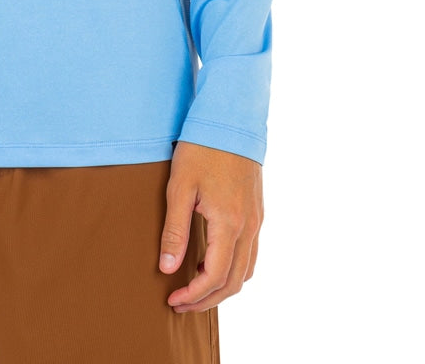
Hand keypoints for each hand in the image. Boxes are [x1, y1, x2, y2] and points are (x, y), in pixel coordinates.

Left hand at [158, 140, 262, 312]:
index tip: (173, 301)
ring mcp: (256, 221)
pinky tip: (212, 264)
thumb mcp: (179, 188)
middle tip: (181, 304)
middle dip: (208, 299)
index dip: (194, 296)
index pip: (215, 277)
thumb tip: (167, 269)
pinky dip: (233, 269)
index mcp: (229, 223)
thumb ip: (174, 230)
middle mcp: (249, 227)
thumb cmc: (201, 150)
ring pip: (246, 271)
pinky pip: (251, 254)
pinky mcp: (256, 213)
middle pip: (234, 282)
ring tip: (195, 290)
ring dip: (222, 287)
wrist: (230, 121)